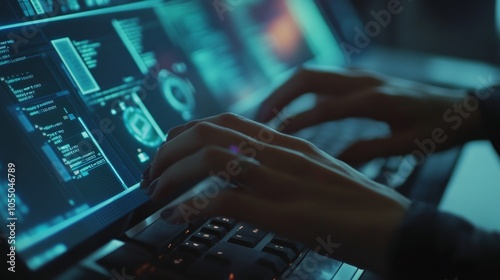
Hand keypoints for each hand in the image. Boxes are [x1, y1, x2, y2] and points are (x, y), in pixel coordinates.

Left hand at [142, 113, 409, 272]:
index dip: (187, 132)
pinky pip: (228, 201)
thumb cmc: (358, 205)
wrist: (399, 227)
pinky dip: (193, 207)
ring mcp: (284, 181)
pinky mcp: (289, 213)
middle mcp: (282, 154)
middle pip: (210, 131)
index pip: (225, 120)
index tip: (168, 150)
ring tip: (154, 192)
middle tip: (151, 172)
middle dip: (169, 150)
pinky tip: (176, 216)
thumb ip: (278, 168)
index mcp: (288, 144)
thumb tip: (237, 175)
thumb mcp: (314, 174)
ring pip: (213, 159)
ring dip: (173, 174)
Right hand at [257, 68, 485, 163]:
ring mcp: (361, 76)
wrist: (459, 107)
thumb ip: (368, 151)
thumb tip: (333, 161)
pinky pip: (323, 78)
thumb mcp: (406, 146)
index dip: (296, 122)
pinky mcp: (360, 79)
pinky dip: (301, 90)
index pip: (324, 108)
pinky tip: (292, 107)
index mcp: (375, 99)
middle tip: (259, 119)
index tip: (274, 137)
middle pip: (309, 77)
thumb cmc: (436, 128)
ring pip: (313, 73)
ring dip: (286, 90)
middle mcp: (363, 81)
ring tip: (268, 113)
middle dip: (279, 95)